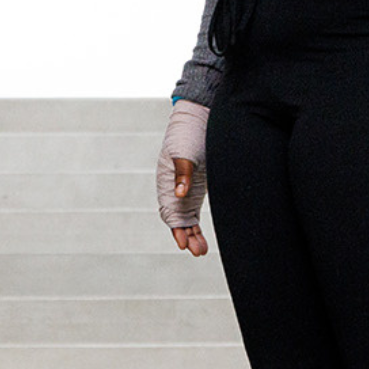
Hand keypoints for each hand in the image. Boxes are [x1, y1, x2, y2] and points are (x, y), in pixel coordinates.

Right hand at [157, 100, 209, 256]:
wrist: (200, 117)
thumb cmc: (187, 132)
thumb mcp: (185, 152)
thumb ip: (183, 173)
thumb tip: (180, 194)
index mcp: (165, 180)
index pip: (168, 210)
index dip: (176, 228)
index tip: (184, 243)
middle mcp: (173, 188)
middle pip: (177, 218)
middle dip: (186, 236)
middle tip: (198, 251)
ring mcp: (185, 189)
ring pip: (186, 219)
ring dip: (193, 234)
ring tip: (202, 251)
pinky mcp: (197, 188)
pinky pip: (194, 213)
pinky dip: (197, 226)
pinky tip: (202, 239)